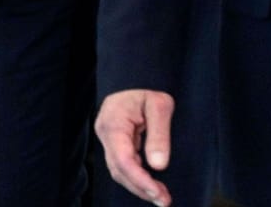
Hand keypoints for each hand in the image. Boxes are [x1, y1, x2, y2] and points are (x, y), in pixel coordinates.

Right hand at [95, 89, 174, 204]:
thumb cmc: (148, 87)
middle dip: (141, 188)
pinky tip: (153, 184)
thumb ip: (159, 135)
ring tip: (162, 197)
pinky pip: (123, 165)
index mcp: (113, 124)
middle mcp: (106, 134)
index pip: (123, 160)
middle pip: (119, 170)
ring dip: (139, 186)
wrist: (136, 75)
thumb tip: (159, 166)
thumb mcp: (160, 105)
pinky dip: (137, 177)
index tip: (158, 193)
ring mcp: (108, 139)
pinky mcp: (115, 142)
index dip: (140, 180)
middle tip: (165, 200)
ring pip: (119, 171)